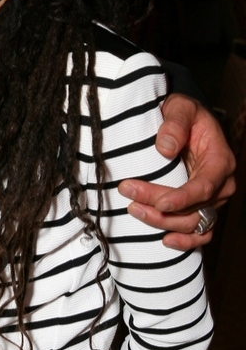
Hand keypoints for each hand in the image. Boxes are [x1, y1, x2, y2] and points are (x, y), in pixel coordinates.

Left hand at [118, 93, 235, 249]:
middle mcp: (221, 185)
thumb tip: (164, 149)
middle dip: (160, 207)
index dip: (182, 198)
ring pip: (193, 223)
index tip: (159, 202)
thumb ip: (174, 125)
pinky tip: (164, 241)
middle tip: (128, 195)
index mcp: (220, 161)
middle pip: (194, 208)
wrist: (186, 120)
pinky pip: (199, 232)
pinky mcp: (202, 207)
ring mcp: (213, 199)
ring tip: (133, 210)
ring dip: (164, 222)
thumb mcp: (181, 108)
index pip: (203, 187)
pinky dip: (185, 241)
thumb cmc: (184, 113)